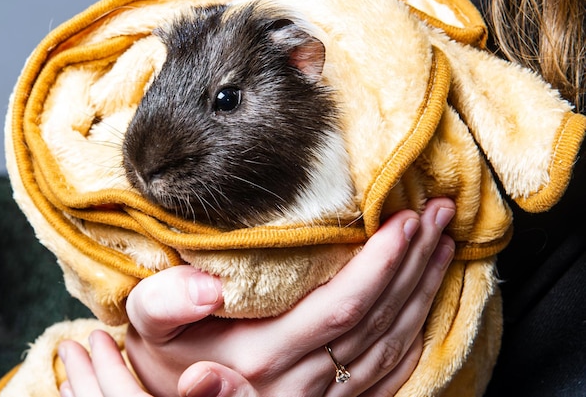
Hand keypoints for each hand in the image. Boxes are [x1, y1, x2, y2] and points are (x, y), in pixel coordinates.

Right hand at [59, 198, 455, 396]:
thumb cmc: (166, 358)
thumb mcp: (149, 326)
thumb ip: (167, 304)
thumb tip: (208, 289)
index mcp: (263, 356)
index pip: (341, 306)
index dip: (381, 264)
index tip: (406, 220)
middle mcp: (303, 382)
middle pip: (378, 318)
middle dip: (415, 262)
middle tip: (440, 214)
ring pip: (392, 341)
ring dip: (424, 289)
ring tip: (445, 242)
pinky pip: (391, 370)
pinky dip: (417, 330)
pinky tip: (427, 300)